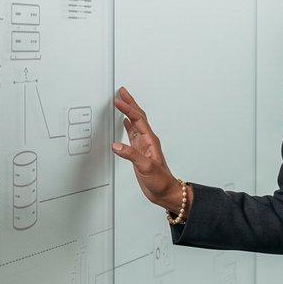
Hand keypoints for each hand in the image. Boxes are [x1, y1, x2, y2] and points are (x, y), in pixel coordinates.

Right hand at [110, 86, 184, 212]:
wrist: (165, 192)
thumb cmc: (161, 181)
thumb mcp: (146, 167)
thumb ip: (131, 155)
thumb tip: (117, 145)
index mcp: (150, 140)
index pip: (137, 119)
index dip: (127, 108)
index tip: (118, 100)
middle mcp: (147, 140)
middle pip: (138, 115)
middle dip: (129, 102)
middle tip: (121, 91)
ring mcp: (143, 145)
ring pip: (134, 122)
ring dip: (128, 111)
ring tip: (121, 101)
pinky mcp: (139, 152)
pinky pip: (132, 133)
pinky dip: (127, 125)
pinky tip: (124, 122)